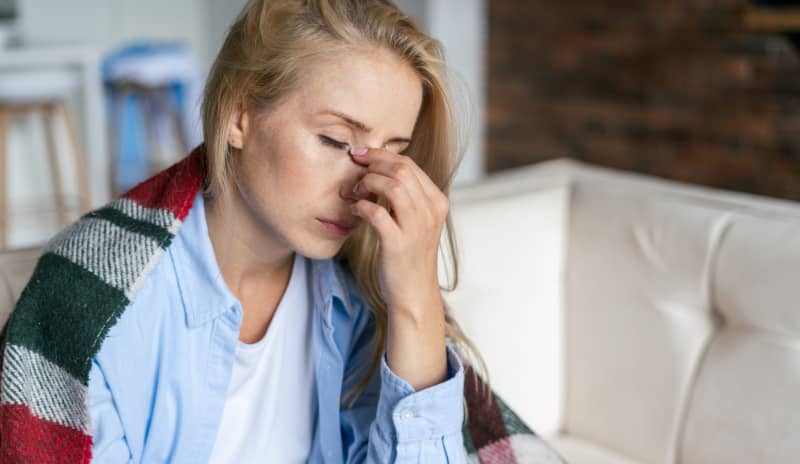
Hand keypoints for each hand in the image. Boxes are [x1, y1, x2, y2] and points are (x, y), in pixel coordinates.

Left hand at [348, 146, 448, 317]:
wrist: (414, 293)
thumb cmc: (410, 257)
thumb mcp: (417, 222)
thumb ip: (407, 198)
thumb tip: (380, 171)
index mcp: (437, 203)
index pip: (411, 166)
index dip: (383, 155)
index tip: (363, 154)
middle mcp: (430, 212)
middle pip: (402, 170)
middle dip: (374, 162)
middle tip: (356, 166)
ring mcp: (416, 228)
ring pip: (393, 186)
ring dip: (369, 182)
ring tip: (357, 190)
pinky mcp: (398, 244)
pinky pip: (377, 213)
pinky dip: (362, 206)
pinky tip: (355, 210)